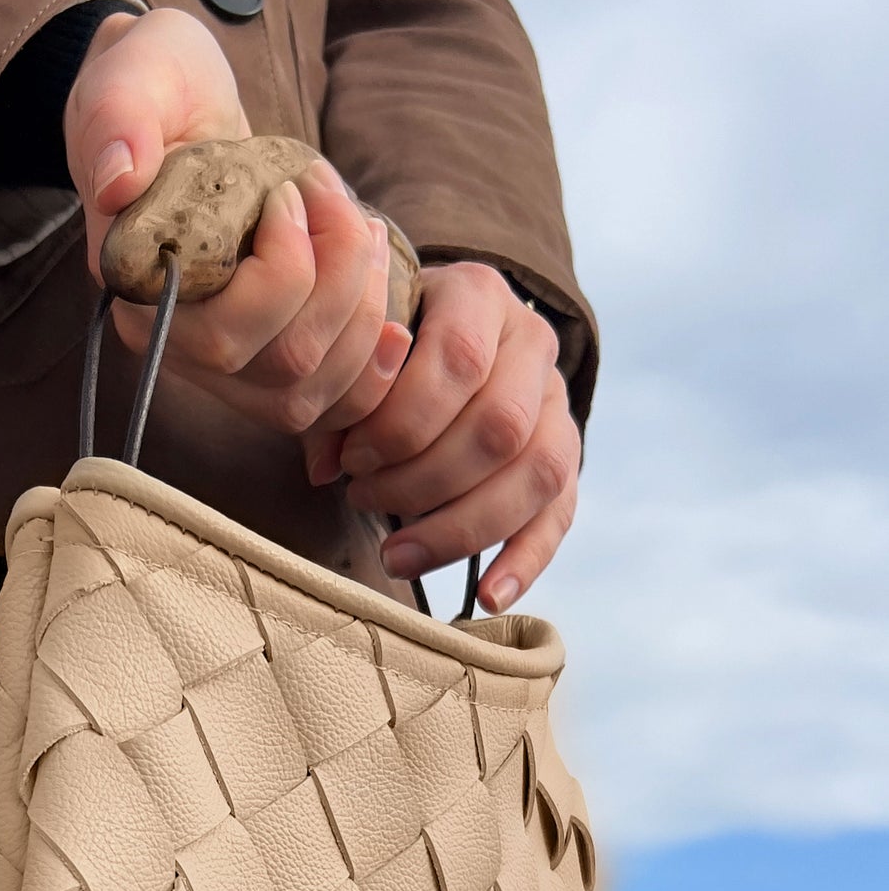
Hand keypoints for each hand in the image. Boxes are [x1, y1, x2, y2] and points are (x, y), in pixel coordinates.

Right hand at [64, 9, 386, 434]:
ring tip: (362, 226)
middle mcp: (179, 347)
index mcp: (140, 292)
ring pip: (315, 387)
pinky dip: (375, 363)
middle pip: (285, 364)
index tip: (293, 190)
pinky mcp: (270, 364)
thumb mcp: (130, 80)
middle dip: (340, 276)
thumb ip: (118, 123)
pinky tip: (394, 313)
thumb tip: (117, 183)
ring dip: (365, 306)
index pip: (225, 336)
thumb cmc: (155, 90)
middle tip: (331, 195)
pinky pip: (334, 404)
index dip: (285, 270)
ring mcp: (227, 367)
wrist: (179, 107)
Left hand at [302, 263, 580, 612]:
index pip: (459, 361)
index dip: (403, 423)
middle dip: (424, 481)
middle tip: (363, 500)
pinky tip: (487, 597)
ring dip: (463, 527)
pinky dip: (525, 561)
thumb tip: (326, 470)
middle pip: (500, 426)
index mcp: (479, 293)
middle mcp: (532, 340)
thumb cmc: (381, 342)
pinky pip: (560, 513)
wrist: (433, 328)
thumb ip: (337, 399)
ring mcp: (557, 400)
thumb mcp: (356, 346)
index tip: (350, 461)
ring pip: (537, 473)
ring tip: (399, 556)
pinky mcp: (565, 455)